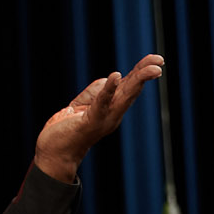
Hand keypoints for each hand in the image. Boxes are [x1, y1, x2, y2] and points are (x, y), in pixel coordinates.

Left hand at [34, 54, 164, 181]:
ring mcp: (103, 119)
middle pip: (132, 90)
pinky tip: (115, 76)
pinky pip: (101, 103)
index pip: (129, 86)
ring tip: (151, 69)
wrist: (53, 153)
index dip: (141, 71)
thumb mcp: (82, 104)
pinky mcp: (91, 122)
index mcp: (111, 109)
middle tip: (160, 61)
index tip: (156, 59)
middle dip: (146, 74)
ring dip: (138, 81)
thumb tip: (111, 80)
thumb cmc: (66, 130)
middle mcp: (112, 114)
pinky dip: (109, 89)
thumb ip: (96, 91)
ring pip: (124, 96)